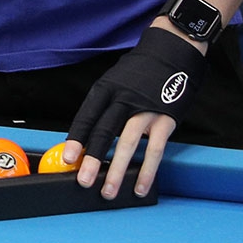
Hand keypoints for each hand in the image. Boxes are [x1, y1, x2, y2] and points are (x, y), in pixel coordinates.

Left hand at [63, 24, 203, 199]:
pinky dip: (146, 170)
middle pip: (104, 132)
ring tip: (108, 192)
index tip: (68, 157)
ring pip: (128, 143)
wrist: (174, 50)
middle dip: (93, 160)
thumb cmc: (141, 71)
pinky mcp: (166, 119)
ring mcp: (146, 109)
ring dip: (117, 170)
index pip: (87, 116)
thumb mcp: (117, 81)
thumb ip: (106, 106)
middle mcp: (124, 99)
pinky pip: (155, 149)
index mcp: (107, 88)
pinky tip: (140, 187)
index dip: (76, 138)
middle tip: (83, 181)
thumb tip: (90, 137)